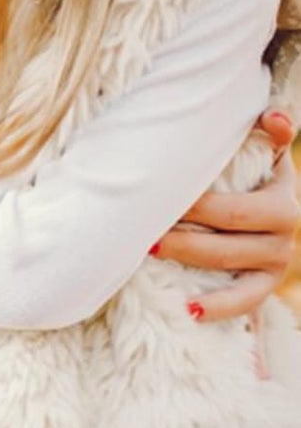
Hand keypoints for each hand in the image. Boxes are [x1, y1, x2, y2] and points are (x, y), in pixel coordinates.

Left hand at [154, 110, 296, 321]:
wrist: (272, 205)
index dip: (195, 208)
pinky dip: (217, 307)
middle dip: (181, 234)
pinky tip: (188, 310)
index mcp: (283, 201)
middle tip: (142, 228)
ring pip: (226, 265)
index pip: (233, 210)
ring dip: (187, 260)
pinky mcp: (265, 285)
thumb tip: (273, 117)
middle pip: (224, 239)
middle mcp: (286, 234)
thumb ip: (273, 131)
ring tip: (148, 251)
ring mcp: (276, 263)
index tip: (159, 200)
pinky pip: (243, 302)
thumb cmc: (254, 174)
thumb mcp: (266, 152)